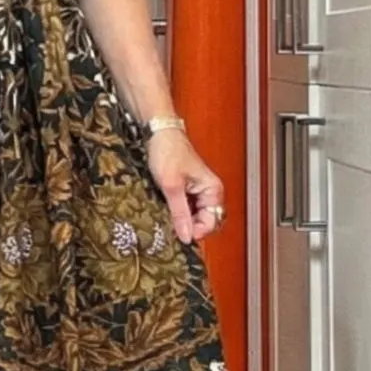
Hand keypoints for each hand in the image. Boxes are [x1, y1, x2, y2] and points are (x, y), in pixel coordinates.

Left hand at [146, 129, 225, 245]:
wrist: (157, 133)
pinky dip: (175, 212)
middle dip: (189, 226)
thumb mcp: (171, 186)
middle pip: (204, 221)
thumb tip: (186, 237)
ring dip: (181, 219)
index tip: (180, 235)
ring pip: (193, 216)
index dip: (197, 231)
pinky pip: (184, 208)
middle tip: (171, 227)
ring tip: (166, 217)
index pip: (212, 222)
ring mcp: (197, 191)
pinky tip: (164, 211)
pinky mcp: (185, 190)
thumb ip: (180, 213)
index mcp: (213, 189)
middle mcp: (208, 192)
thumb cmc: (167, 151)